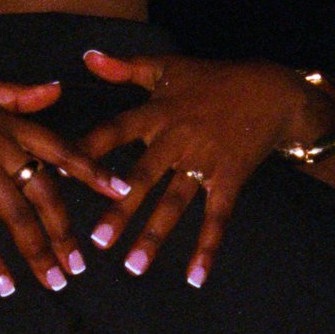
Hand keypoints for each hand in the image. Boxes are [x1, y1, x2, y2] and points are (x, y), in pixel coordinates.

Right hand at [0, 66, 120, 296]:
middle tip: (79, 265)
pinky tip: (2, 283)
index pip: (62, 149)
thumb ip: (20, 95)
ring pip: (16, 215)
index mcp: (10, 123)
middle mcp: (0, 144)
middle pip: (45, 193)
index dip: (92, 171)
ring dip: (37, 252)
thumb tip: (57, 89)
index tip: (122, 190)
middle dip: (64, 232)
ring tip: (53, 281)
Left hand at [75, 49, 334, 286]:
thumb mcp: (169, 67)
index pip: (115, 131)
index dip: (89, 150)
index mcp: (158, 112)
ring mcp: (205, 161)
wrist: (272, 90)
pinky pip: (217, 217)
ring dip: (155, 236)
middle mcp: (178, 138)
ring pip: (176, 203)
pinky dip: (207, 247)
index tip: (62, 173)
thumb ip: (125, 68)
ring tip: (134, 267)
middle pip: (144, 177)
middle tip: (97, 241)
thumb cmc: (214, 79)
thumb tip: (86, 56)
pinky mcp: (230, 178)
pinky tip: (195, 276)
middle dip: (120, 209)